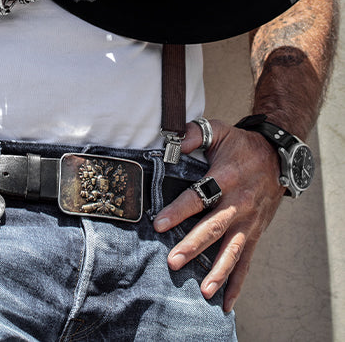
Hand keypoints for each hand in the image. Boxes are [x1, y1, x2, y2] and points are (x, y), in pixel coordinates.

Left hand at [153, 120, 284, 311]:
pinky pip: (246, 262)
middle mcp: (238, 203)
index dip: (178, 210)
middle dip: (194, 246)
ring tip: (203, 291)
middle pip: (214, 227)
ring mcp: (248, 221)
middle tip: (173, 262)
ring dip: (218, 272)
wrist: (277, 156)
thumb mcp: (220, 131)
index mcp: (226, 177)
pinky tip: (226, 304)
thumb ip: (194, 134)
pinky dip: (237, 283)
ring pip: (232, 250)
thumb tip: (173, 142)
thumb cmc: (242, 144)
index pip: (199, 196)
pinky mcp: (254, 233)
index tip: (158, 223)